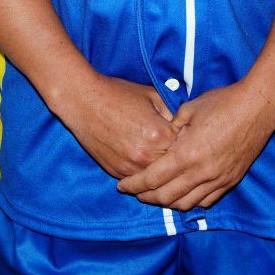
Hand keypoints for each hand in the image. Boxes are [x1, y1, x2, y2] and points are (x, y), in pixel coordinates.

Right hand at [59, 72, 179, 178]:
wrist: (84, 101)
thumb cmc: (119, 94)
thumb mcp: (152, 95)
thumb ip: (173, 112)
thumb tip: (185, 125)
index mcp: (159, 134)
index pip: (185, 146)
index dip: (188, 141)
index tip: (189, 137)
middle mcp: (146, 156)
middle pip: (173, 166)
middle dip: (178, 158)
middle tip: (180, 151)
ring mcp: (131, 167)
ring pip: (156, 178)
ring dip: (161, 170)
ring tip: (165, 160)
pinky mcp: (117, 173)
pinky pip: (138, 180)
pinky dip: (144, 173)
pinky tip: (146, 162)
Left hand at [116, 80, 274, 210]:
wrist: (257, 107)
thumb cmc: (222, 102)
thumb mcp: (190, 109)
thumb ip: (171, 126)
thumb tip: (161, 136)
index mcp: (187, 153)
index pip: (152, 179)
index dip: (134, 184)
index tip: (122, 185)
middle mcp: (201, 173)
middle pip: (165, 197)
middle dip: (145, 197)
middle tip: (134, 192)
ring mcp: (217, 180)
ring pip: (185, 203)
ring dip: (166, 203)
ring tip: (155, 195)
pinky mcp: (230, 181)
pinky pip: (205, 201)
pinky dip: (189, 201)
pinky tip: (181, 195)